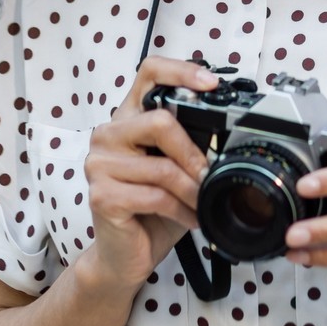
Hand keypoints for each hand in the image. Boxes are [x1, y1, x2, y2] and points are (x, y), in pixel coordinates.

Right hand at [75, 57, 214, 297]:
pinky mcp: (102, 195)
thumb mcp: (174, 167)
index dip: (182, 71)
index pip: (149, 72)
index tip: (211, 84)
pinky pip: (156, 196)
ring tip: (202, 203)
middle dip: (194, 153)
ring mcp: (100, 165)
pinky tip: (190, 218)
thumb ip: (188, 142)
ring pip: (163, 167)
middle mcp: (108, 135)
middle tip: (208, 174)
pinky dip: (182, 211)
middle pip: (160, 121)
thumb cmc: (152, 208)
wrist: (125, 254)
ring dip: (192, 190)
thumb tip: (226, 130)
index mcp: (127, 118)